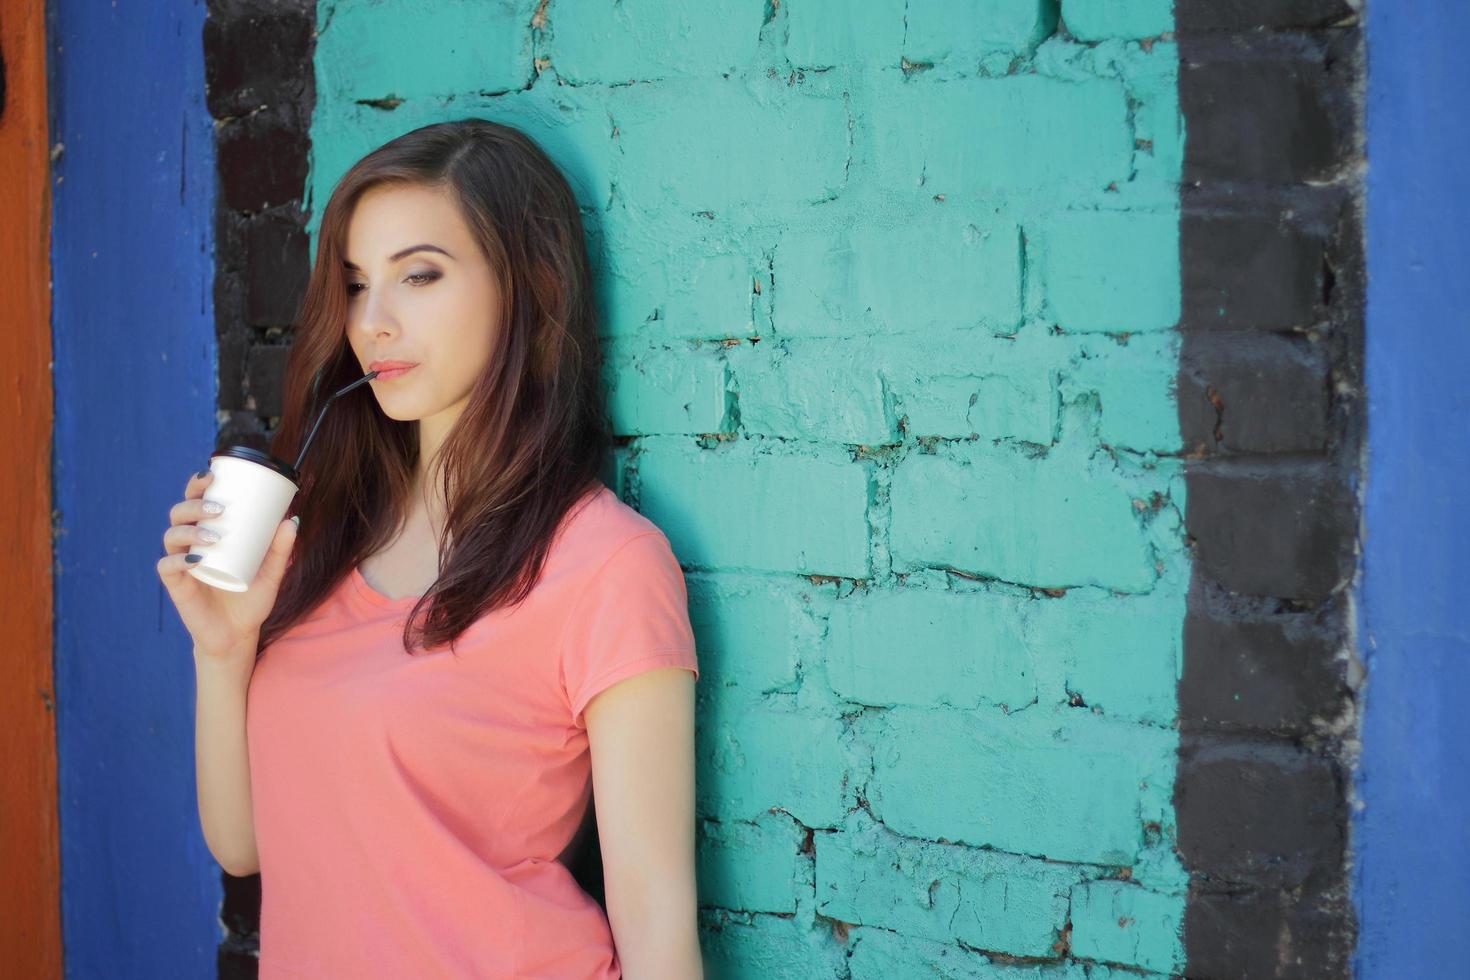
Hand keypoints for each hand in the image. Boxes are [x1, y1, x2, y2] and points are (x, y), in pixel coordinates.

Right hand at [156, 467, 297, 663]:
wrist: (238, 635)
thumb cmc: (251, 599)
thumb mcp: (271, 573)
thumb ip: (280, 549)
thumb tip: (291, 519)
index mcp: (209, 533)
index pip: (196, 501)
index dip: (197, 484)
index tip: (213, 473)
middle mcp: (191, 544)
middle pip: (179, 512)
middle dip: (193, 503)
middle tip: (218, 507)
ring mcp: (182, 564)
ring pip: (172, 535)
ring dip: (189, 529)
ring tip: (214, 535)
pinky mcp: (176, 586)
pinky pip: (167, 566)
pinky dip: (178, 560)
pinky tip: (196, 559)